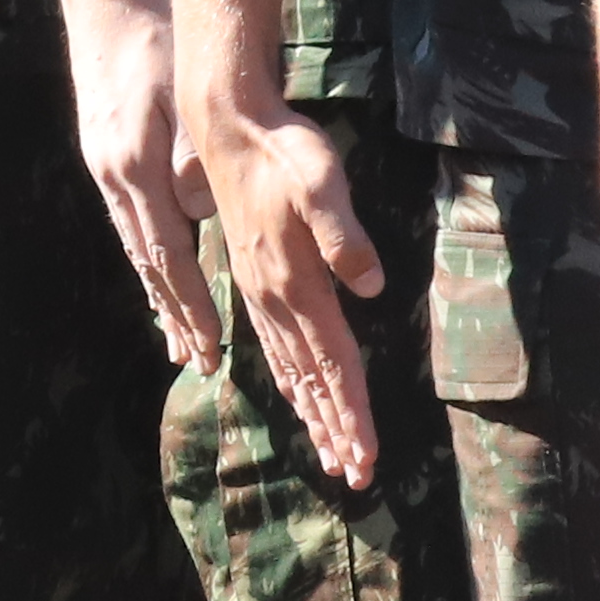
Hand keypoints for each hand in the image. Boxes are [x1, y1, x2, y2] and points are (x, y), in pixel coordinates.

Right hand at [61, 0, 218, 368]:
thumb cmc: (157, 40)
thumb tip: (201, 208)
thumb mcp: (185, 90)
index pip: (169, 251)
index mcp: (136, 164)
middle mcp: (114, 175)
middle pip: (148, 262)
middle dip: (176, 314)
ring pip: (135, 247)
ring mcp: (104, 167)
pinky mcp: (103, 155)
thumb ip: (192, 154)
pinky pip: (127, 222)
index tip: (213, 346)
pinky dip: (145, 259)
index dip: (192, 302)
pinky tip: (155, 276)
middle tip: (198, 362)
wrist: (105, 2)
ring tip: (177, 338)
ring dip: (159, 295)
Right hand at [187, 79, 389, 485]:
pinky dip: (293, 377)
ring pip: (293, 366)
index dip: (351, 412)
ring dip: (315, 410)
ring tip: (330, 450)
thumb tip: (371, 286)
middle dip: (334, 428)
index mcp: (295, 284)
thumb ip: (344, 236)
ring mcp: (262, 289)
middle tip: (354, 474)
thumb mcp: (321, 183)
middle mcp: (276, 298)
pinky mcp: (257, 276)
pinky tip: (297, 390)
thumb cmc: (281, 149)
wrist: (228, 126)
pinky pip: (277, 343)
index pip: (333, 363)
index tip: (364, 457)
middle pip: (312, 378)